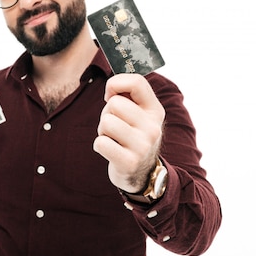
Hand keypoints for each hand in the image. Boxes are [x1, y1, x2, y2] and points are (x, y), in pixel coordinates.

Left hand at [94, 74, 164, 192]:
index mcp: (155, 111)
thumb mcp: (138, 114)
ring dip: (102, 130)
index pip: (137, 82)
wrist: (141, 173)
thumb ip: (127, 95)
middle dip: (106, 113)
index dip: (116, 83)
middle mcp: (152, 127)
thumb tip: (111, 86)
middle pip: (114, 104)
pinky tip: (111, 151)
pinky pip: (101, 143)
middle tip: (114, 126)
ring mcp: (142, 146)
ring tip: (113, 138)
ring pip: (106, 122)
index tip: (111, 95)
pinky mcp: (129, 163)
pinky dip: (99, 145)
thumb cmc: (132, 135)